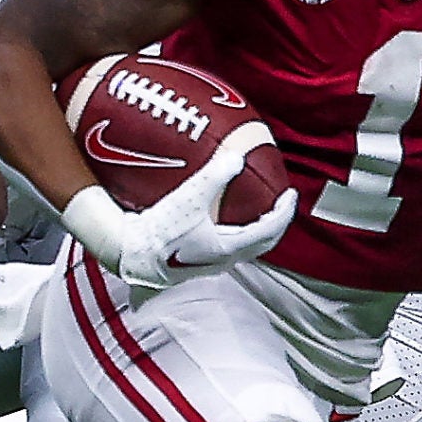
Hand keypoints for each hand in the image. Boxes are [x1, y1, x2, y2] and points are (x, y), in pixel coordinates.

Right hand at [70, 124, 298, 294]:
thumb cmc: (159, 230)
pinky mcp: (195, 264)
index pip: (270, 230)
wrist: (130, 254)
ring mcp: (209, 265)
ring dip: (257, 231)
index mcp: (229, 247)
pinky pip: (228, 248)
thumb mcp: (189, 198)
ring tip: (258, 211)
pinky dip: (238, 234)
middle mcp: (223, 260)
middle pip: (263, 243)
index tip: (291, 195)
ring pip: (245, 249)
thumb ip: (215, 176)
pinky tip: (224, 222)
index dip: (285, 211)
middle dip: (276, 223)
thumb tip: (237, 156)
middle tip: (281, 204)